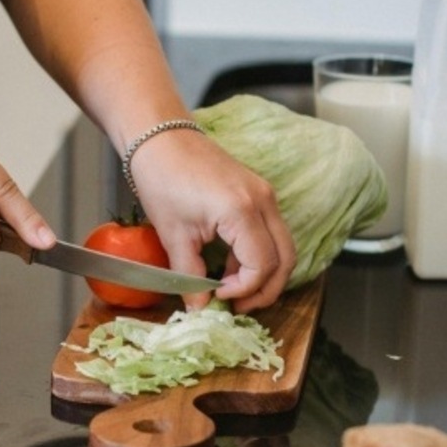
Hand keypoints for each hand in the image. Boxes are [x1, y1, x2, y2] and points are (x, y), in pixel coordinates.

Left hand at [127, 128, 294, 312]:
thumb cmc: (162, 178)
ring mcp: (264, 194)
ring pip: (283, 246)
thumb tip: (199, 309)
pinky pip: (270, 232)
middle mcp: (263, 201)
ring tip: (232, 289)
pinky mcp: (258, 192)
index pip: (263, 265)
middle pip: (286, 259)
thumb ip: (189, 276)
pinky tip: (230, 266)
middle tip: (238, 306)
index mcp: (242, 211)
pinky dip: (258, 255)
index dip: (245, 290)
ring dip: (264, 274)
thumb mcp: (173, 235)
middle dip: (266, 289)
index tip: (219, 297)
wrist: (160, 138)